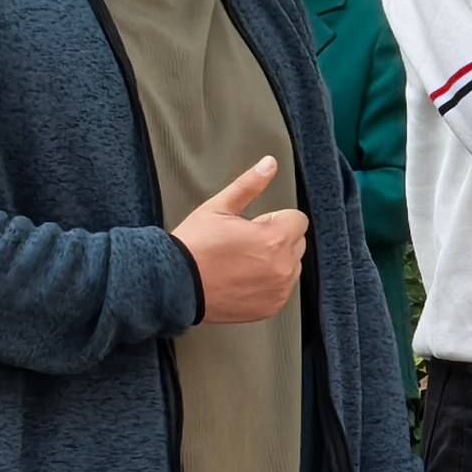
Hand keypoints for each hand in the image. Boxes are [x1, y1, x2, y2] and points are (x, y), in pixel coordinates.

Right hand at [175, 157, 308, 322]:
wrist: (173, 284)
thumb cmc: (193, 246)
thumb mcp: (218, 207)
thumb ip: (249, 185)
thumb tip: (269, 164)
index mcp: (275, 238)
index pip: (297, 220)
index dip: (274, 219)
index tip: (252, 226)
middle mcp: (282, 266)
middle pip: (296, 242)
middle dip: (276, 239)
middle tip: (243, 244)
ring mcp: (279, 289)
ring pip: (291, 266)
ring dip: (275, 261)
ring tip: (242, 262)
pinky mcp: (272, 306)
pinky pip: (283, 288)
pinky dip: (270, 283)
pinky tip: (244, 279)